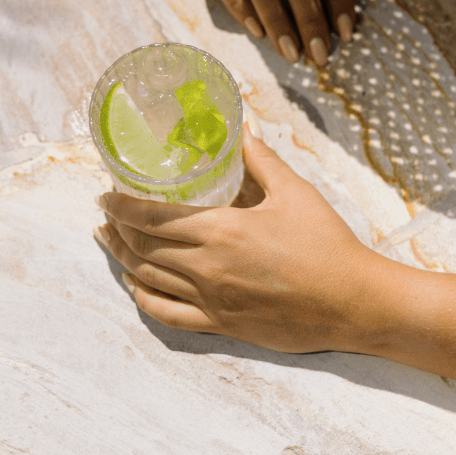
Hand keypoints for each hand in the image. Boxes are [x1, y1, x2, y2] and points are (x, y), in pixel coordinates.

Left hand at [94, 124, 383, 352]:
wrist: (351, 301)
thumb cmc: (326, 244)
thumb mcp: (295, 192)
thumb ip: (262, 160)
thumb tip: (242, 130)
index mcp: (221, 230)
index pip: (152, 217)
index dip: (120, 205)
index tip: (104, 194)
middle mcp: (207, 267)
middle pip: (143, 247)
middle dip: (117, 228)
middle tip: (106, 214)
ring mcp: (211, 300)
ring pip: (148, 278)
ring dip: (122, 258)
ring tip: (109, 242)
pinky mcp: (221, 324)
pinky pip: (168, 314)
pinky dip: (143, 298)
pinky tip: (135, 285)